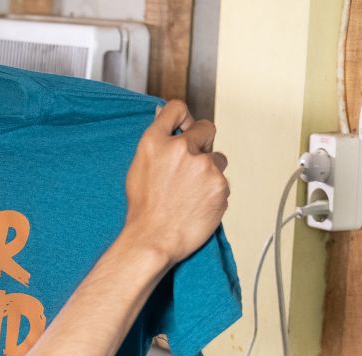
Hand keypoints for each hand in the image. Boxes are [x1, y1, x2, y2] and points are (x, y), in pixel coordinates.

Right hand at [120, 100, 229, 271]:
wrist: (153, 240)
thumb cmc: (143, 210)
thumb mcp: (138, 169)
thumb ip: (157, 143)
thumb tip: (166, 120)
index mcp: (155, 142)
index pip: (176, 109)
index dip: (184, 117)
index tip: (185, 128)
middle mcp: (181, 148)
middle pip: (206, 128)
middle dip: (203, 142)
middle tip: (192, 165)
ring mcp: (204, 166)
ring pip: (219, 158)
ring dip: (210, 170)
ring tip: (191, 192)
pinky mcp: (220, 185)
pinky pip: (223, 182)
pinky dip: (213, 192)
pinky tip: (197, 205)